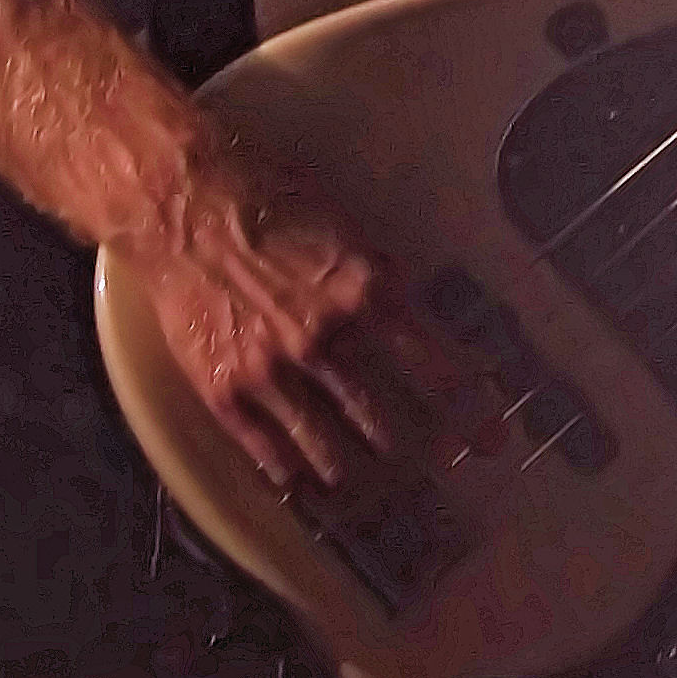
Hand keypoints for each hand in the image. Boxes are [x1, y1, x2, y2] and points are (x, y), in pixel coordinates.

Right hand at [122, 154, 498, 499]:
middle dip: (416, 450)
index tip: (492, 436)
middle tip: (437, 468)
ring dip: (355, 469)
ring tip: (367, 480)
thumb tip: (406, 311)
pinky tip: (301, 480)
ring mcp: (273, 372)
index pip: (435, 367)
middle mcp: (325, 341)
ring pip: (328, 447)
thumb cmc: (266, 197)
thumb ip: (375, 276)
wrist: (183, 204)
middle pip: (385, 420)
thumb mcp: (344, 225)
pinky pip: (266, 450)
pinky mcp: (224, 390)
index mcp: (365, 294)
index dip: (470, 409)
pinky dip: (290, 470)